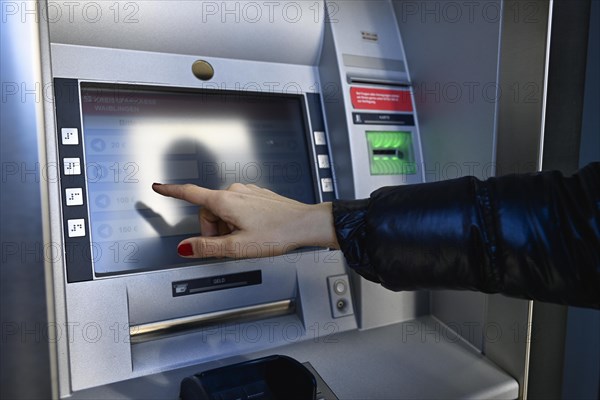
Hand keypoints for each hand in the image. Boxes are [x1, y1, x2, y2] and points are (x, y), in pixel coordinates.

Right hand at [152, 183, 338, 258]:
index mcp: (225, 201)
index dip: (171, 191)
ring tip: (246, 240)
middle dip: (213, 230)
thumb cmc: (277, 233)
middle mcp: (235, 191)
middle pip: (209, 210)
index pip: (190, 194)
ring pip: (224, 210)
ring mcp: (248, 192)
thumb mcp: (237, 247)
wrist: (305, 224)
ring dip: (227, 227)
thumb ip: (207, 247)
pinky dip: (239, 221)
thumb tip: (185, 247)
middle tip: (228, 245)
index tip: (159, 187)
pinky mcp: (258, 196)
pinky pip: (239, 208)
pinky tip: (255, 232)